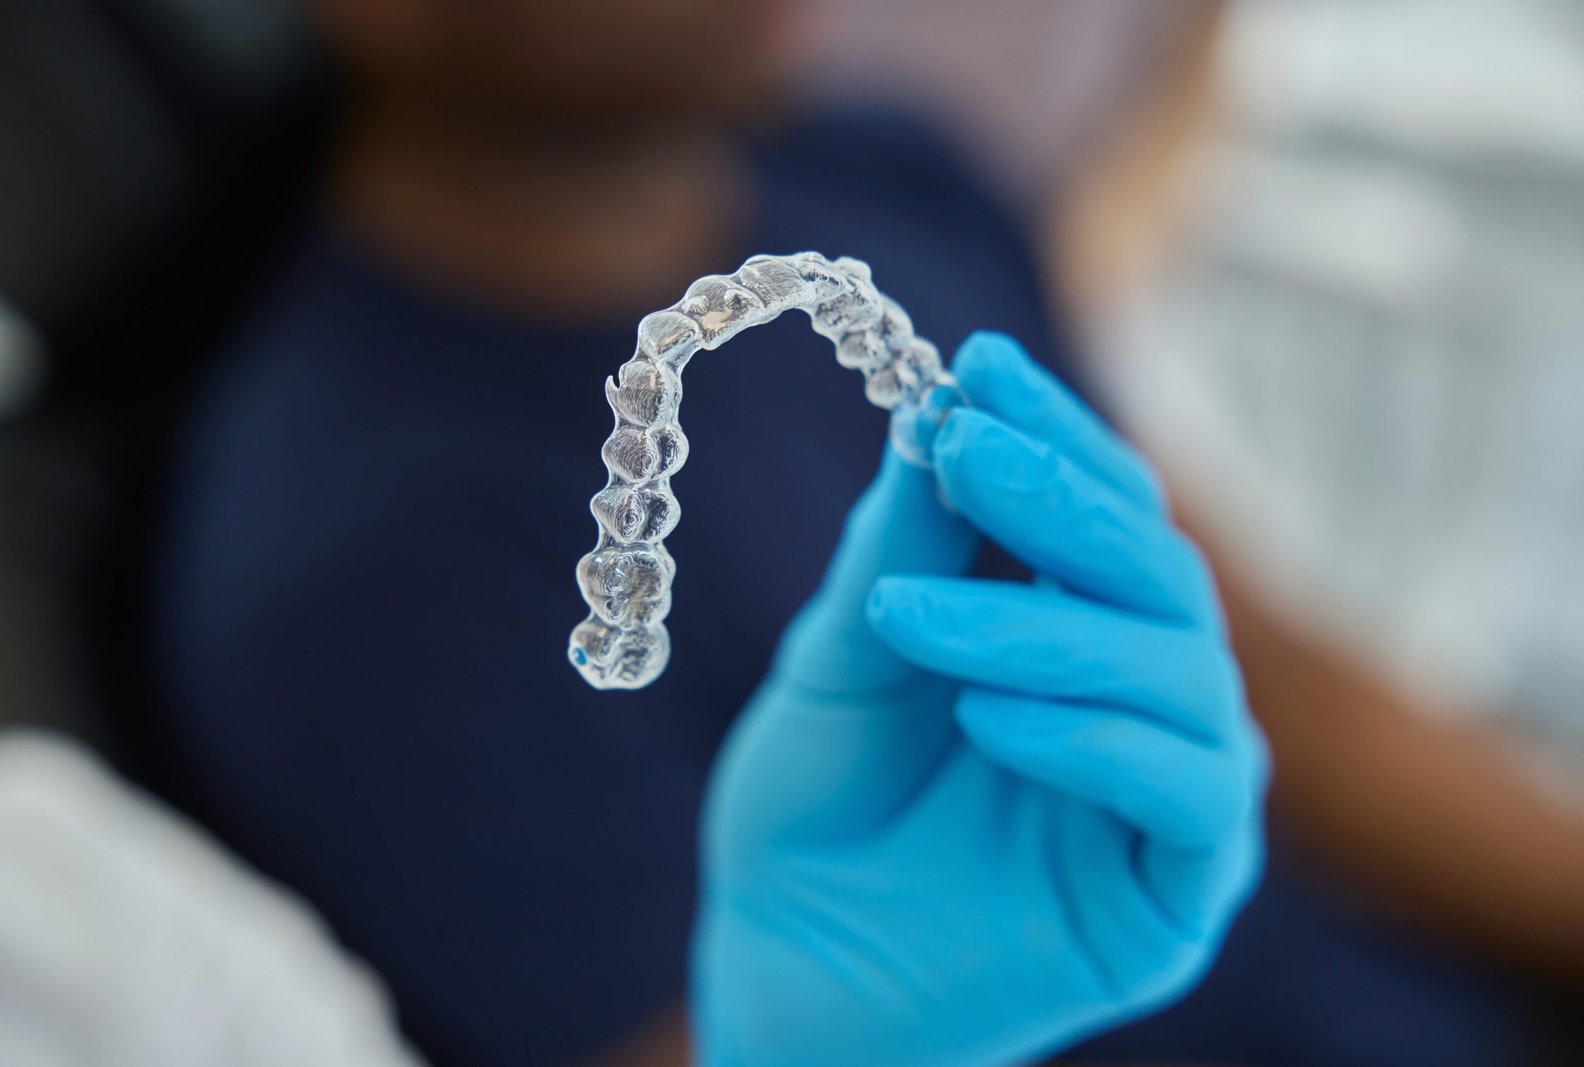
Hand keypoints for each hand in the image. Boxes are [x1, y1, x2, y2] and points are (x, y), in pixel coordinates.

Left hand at [692, 332, 1266, 1066]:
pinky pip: (1184, 789)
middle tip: (965, 449)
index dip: (1053, 431)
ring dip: (1042, 623)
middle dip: (1058, 500)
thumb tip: (938, 414)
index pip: (1103, 506)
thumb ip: (899, 550)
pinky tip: (985, 714)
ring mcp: (1170, 789)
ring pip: (1174, 666)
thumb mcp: (845, 658)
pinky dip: (1090, 737)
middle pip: (1156, 568)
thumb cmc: (818, 810)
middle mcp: (1143, 695)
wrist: (787, 965)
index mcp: (1076, 628)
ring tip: (912, 620)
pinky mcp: (1178, 887)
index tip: (978, 364)